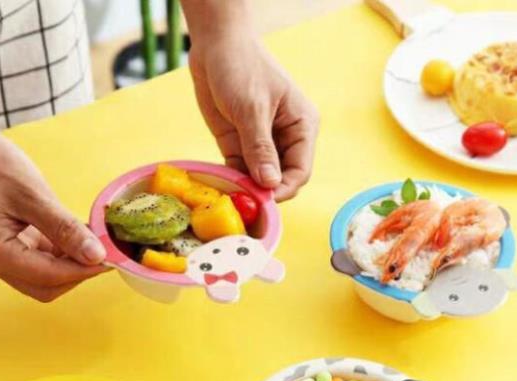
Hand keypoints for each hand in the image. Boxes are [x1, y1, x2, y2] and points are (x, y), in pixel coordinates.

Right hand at [0, 114, 107, 301]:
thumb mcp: (34, 196)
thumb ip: (65, 229)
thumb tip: (96, 256)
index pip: (50, 278)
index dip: (84, 271)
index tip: (112, 259)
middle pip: (47, 286)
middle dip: (78, 272)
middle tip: (105, 252)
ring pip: (45, 276)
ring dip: (71, 263)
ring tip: (93, 240)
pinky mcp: (7, 244)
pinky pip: (40, 258)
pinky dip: (62, 251)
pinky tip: (78, 234)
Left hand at [189, 34, 318, 200]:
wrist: (215, 46)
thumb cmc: (242, 67)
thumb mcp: (252, 108)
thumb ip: (260, 148)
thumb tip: (270, 183)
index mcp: (301, 127)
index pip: (300, 171)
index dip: (284, 189)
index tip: (264, 199)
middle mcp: (284, 139)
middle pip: (281, 179)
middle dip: (265, 191)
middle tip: (244, 199)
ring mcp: (261, 144)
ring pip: (259, 179)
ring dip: (246, 188)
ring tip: (231, 195)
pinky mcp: (238, 145)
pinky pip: (239, 171)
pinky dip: (232, 180)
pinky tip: (222, 185)